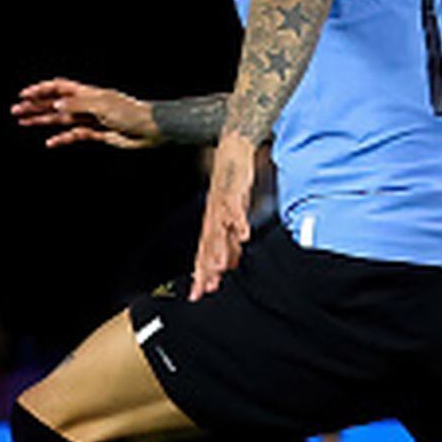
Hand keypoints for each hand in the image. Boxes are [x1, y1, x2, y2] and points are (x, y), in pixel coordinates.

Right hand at [14, 77, 156, 147]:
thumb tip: (55, 106)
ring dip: (43, 120)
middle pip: (56, 103)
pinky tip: (51, 143)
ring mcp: (92, 119)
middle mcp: (88, 104)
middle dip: (36, 106)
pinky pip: (76, 135)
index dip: (41, 90)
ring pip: (62, 119)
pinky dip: (63, 138)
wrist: (152, 129)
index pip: (59, 87)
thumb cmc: (130, 112)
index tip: (23, 95)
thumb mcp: (101, 105)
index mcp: (88, 92)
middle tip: (16, 111)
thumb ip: (77, 105)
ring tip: (24, 122)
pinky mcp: (98, 133)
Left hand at [191, 137, 255, 300]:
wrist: (233, 147)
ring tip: (219, 269)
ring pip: (219, 231)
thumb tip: (230, 262)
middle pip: (207, 247)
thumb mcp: (231, 213)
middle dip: (205, 269)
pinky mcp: (235, 191)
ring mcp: (223, 204)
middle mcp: (213, 215)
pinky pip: (236, 209)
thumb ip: (231, 237)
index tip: (198, 294)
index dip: (200, 274)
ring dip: (219, 251)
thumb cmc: (232, 181)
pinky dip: (238, 222)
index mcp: (212, 222)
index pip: (203, 253)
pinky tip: (244, 235)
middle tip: (204, 288)